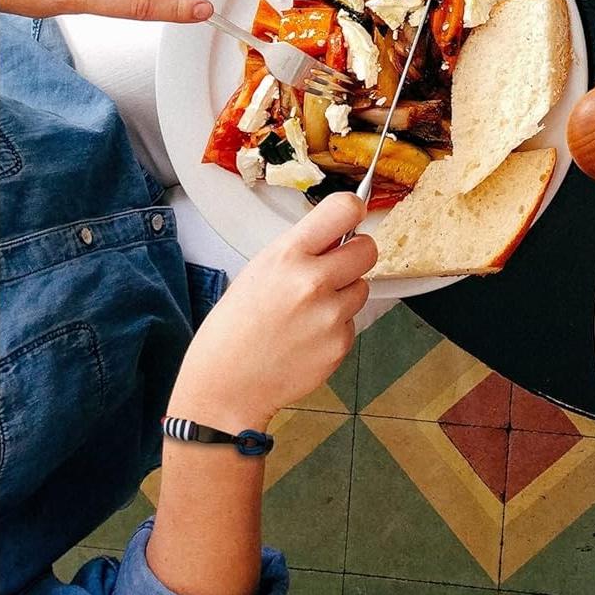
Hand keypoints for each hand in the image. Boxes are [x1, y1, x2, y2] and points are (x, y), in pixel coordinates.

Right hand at [169, 193, 374, 429]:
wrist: (226, 385)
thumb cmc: (236, 326)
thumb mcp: (260, 269)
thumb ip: (302, 248)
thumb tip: (338, 232)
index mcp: (288, 255)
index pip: (345, 209)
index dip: (353, 211)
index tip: (352, 217)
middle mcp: (313, 282)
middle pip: (368, 249)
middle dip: (355, 255)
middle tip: (334, 268)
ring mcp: (330, 316)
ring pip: (362, 287)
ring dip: (344, 294)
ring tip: (308, 311)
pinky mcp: (340, 344)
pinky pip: (352, 322)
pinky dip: (336, 327)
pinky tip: (307, 336)